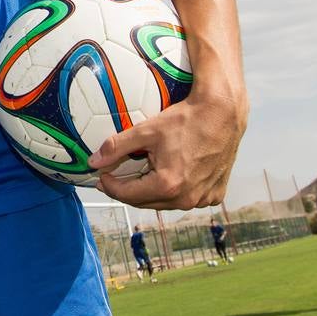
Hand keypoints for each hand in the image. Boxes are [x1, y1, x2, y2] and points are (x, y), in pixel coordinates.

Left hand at [89, 90, 246, 209]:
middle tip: (116, 177)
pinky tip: (172, 175)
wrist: (223, 113)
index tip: (102, 176)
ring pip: (167, 203)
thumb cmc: (185, 119)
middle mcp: (187, 199)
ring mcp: (204, 199)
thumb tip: (93, 161)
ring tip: (142, 175)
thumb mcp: (146, 130)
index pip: (128, 195)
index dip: (110, 186)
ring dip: (152, 192)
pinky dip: (177, 191)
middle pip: (146, 202)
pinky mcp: (216, 194)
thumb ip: (116, 147)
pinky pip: (189, 198)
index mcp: (168, 186)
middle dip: (129, 190)